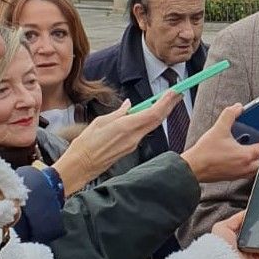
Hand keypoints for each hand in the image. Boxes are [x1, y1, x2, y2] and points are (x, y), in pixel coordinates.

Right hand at [53, 95, 181, 193]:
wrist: (80, 167)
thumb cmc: (86, 145)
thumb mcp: (100, 122)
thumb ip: (118, 113)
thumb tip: (128, 105)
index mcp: (126, 127)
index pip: (153, 113)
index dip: (166, 102)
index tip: (174, 91)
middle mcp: (133, 136)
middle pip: (157, 119)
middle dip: (169, 105)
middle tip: (178, 93)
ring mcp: (133, 144)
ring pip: (152, 125)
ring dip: (161, 112)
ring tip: (168, 100)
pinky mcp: (130, 148)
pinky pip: (143, 132)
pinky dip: (150, 120)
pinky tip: (151, 113)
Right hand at [181, 103, 258, 182]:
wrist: (192, 168)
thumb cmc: (205, 152)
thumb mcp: (219, 128)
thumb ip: (229, 115)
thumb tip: (237, 107)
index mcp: (245, 155)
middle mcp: (244, 167)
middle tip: (258, 142)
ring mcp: (238, 174)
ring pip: (254, 168)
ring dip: (254, 160)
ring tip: (249, 150)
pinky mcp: (230, 177)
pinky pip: (244, 173)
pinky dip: (245, 166)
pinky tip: (237, 158)